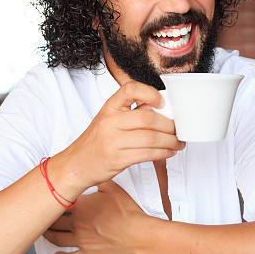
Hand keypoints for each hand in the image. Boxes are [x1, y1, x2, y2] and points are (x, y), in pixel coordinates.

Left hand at [43, 181, 150, 253]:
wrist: (137, 232)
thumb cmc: (126, 210)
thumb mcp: (113, 188)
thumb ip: (98, 179)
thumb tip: (91, 173)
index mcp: (81, 207)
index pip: (59, 202)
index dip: (51, 200)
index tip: (46, 197)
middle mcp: (77, 223)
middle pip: (54, 222)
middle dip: (46, 219)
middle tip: (41, 216)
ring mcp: (81, 240)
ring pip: (57, 239)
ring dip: (48, 236)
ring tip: (44, 232)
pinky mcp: (88, 253)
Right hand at [57, 81, 183, 190]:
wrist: (76, 164)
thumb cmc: (96, 141)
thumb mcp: (109, 119)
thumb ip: (131, 112)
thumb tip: (161, 109)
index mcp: (109, 107)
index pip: (130, 89)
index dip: (150, 93)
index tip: (162, 102)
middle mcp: (110, 122)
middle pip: (148, 118)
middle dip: (169, 125)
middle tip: (178, 129)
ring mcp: (113, 141)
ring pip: (151, 138)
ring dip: (170, 142)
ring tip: (177, 143)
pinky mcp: (118, 159)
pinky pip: (147, 154)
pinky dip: (163, 153)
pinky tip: (168, 152)